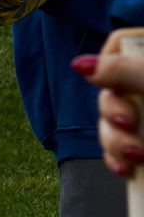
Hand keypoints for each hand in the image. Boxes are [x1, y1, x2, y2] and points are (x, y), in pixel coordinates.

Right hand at [80, 32, 143, 176]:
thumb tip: (79, 65)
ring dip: (114, 142)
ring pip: (108, 124)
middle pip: (107, 90)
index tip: (126, 86)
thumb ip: (124, 71)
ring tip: (136, 157)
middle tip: (130, 126)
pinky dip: (117, 160)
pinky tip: (125, 169)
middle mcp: (142, 85)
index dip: (111, 66)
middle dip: (112, 114)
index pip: (116, 47)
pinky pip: (117, 150)